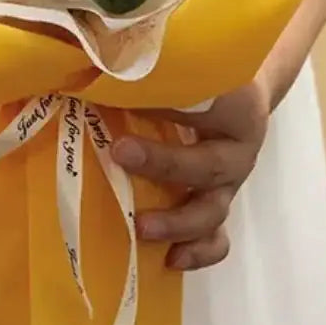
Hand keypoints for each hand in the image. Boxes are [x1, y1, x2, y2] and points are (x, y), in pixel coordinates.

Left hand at [112, 78, 270, 270]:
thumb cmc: (196, 72)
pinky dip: (197, 251)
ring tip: (142, 227)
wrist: (237, 83)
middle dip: (163, 163)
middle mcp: (236, 146)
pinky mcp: (217, 201)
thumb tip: (88, 72)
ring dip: (177, 220)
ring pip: (212, 208)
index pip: (205, 107)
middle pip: (207, 164)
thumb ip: (143, 72)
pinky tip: (170, 259)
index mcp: (233, 104)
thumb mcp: (177, 66)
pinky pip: (217, 236)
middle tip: (119, 151)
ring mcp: (228, 180)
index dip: (167, 106)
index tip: (127, 101)